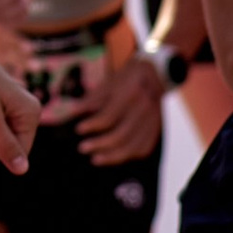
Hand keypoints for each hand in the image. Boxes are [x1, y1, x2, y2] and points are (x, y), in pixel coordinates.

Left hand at [73, 47, 164, 163]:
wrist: (159, 74)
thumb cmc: (128, 77)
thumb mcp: (110, 81)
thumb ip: (93, 98)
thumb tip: (73, 112)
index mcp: (133, 91)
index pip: (110, 115)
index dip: (93, 124)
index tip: (78, 129)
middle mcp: (147, 108)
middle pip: (122, 134)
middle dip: (100, 144)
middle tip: (82, 148)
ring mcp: (155, 120)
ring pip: (134, 146)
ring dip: (113, 156)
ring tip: (95, 159)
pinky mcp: (158, 129)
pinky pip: (144, 148)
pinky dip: (128, 156)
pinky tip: (112, 157)